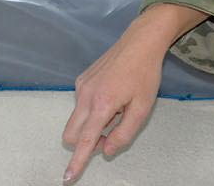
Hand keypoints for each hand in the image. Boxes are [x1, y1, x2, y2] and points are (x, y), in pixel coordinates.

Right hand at [62, 4, 206, 181]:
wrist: (140, 41)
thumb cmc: (145, 74)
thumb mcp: (142, 108)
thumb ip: (124, 134)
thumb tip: (107, 150)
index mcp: (103, 103)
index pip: (86, 140)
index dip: (78, 161)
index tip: (68, 177)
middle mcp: (86, 94)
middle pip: (72, 133)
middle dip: (87, 141)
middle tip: (112, 131)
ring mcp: (81, 85)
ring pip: (77, 119)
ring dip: (91, 123)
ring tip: (117, 107)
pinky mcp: (81, 79)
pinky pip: (81, 104)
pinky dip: (92, 109)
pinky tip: (112, 94)